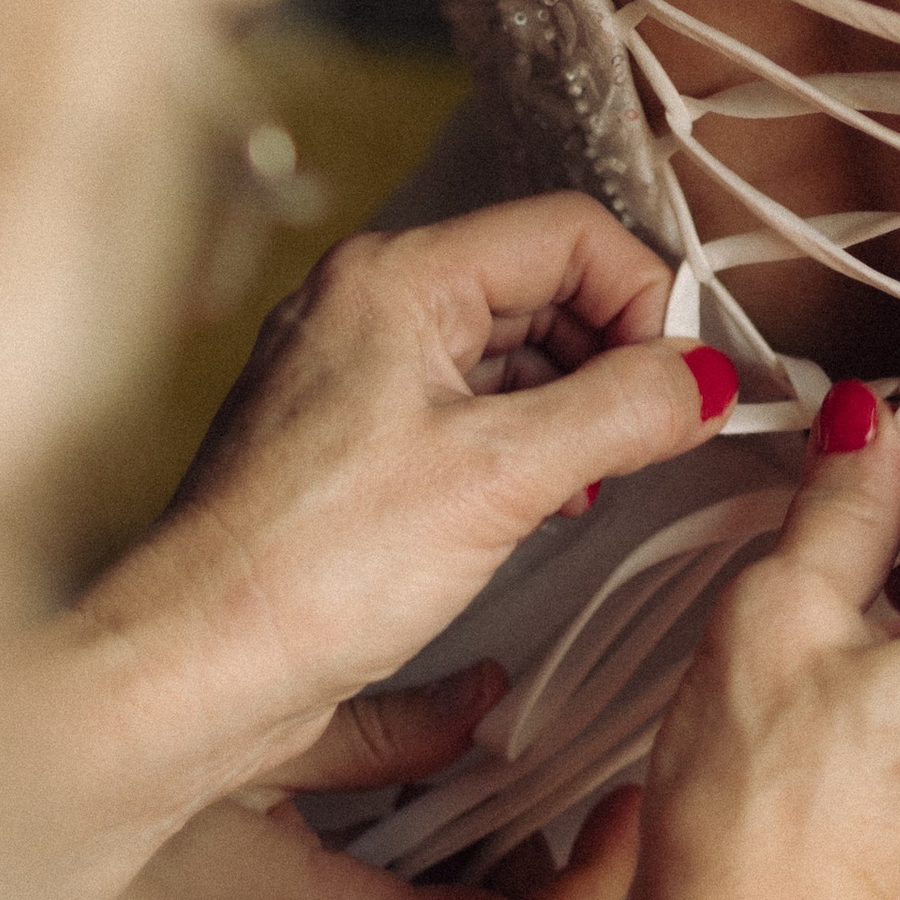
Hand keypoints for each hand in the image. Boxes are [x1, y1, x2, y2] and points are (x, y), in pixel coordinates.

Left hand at [24, 197, 732, 899]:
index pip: (568, 232)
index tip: (683, 384)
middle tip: (659, 436)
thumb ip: (620, 411)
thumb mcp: (500, 478)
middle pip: (540, 285)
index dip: (646, 299)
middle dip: (614, 356)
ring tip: (596, 482)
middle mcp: (368, 303)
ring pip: (507, 350)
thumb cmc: (310, 567)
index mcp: (397, 277)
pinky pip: (466, 405)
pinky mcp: (350, 439)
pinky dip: (523, 442)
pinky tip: (544, 504)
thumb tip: (706, 381)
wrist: (194, 667)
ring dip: (573, 405)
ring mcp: (353, 370)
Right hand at [136, 662, 644, 899]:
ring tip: (469, 820)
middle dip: (545, 886)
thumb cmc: (95, 826)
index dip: (596, 887)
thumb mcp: (250, 752)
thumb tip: (486, 702)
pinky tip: (398, 865)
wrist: (1, 895)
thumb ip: (385, 734)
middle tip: (554, 801)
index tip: (622, 819)